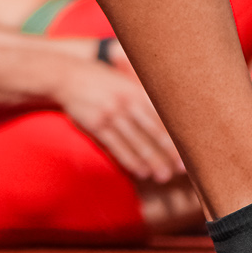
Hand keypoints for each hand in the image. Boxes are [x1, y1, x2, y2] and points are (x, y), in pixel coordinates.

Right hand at [51, 58, 184, 184]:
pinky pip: (116, 146)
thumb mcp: (122, 81)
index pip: (160, 117)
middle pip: (151, 131)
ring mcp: (110, 114)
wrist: (66, 75)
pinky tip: (140, 171)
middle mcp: (125, 102)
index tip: (185, 150)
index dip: (174, 135)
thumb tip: (165, 114)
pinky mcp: (95, 124)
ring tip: (162, 176)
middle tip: (179, 170)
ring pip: (135, 142)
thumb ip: (141, 96)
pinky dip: (129, 160)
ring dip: (150, 161)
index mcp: (135, 91)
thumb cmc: (100, 80)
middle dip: (166, 152)